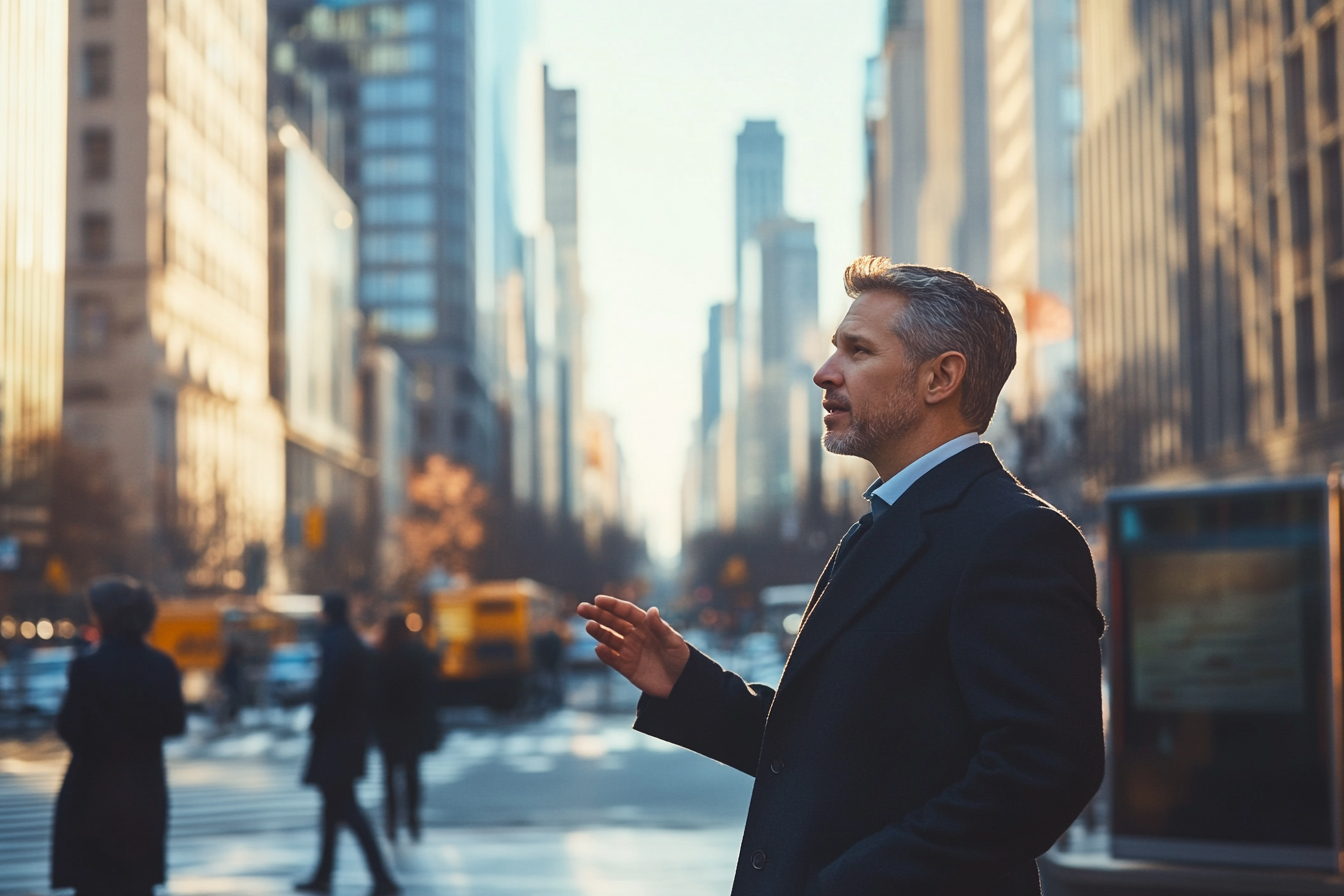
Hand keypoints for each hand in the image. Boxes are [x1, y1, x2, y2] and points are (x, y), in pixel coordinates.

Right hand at [575, 594, 689, 698]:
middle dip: (597, 615)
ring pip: (609, 639)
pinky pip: (612, 659)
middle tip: (582, 608)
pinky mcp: (626, 668)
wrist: (681, 684)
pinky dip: (605, 654)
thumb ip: (661, 628)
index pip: (626, 612)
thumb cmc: (681, 659)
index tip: (598, 600)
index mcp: (646, 625)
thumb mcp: (674, 643)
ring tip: (589, 626)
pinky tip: (598, 648)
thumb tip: (651, 610)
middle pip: (613, 622)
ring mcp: (629, 651)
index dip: (612, 605)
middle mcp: (635, 635)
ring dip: (599, 632)